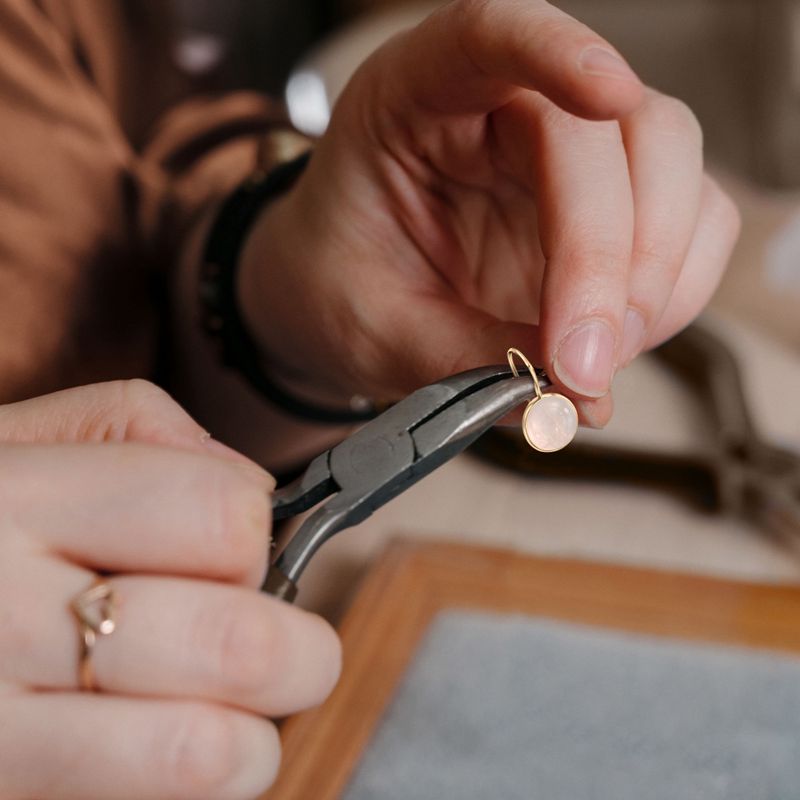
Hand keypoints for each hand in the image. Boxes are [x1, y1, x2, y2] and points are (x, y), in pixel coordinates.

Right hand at [0, 381, 340, 799]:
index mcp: (12, 501)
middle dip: (294, 651)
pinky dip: (184, 793)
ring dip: (246, 739)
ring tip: (217, 713)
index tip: (235, 550)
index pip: (224, 514)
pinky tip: (147, 753)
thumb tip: (256, 490)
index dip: (254, 534)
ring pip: (207, 755)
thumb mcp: (13, 440)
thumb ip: (140, 433)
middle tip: (278, 649)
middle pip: (239, 642)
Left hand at [240, 0, 738, 425]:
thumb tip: (567, 399)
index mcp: (416, 99)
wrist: (341, 297)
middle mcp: (508, 108)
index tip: (605, 92)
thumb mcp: (372, 328)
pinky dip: (670, 295)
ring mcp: (574, 152)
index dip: (555, 50)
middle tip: (578, 365)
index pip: (488, 35)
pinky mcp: (614, 205)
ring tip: (592, 365)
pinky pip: (689, 224)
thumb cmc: (342, 286)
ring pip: (670, 164)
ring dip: (653, 278)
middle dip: (607, 259)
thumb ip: (459, 356)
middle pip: (611, 133)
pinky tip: (617, 344)